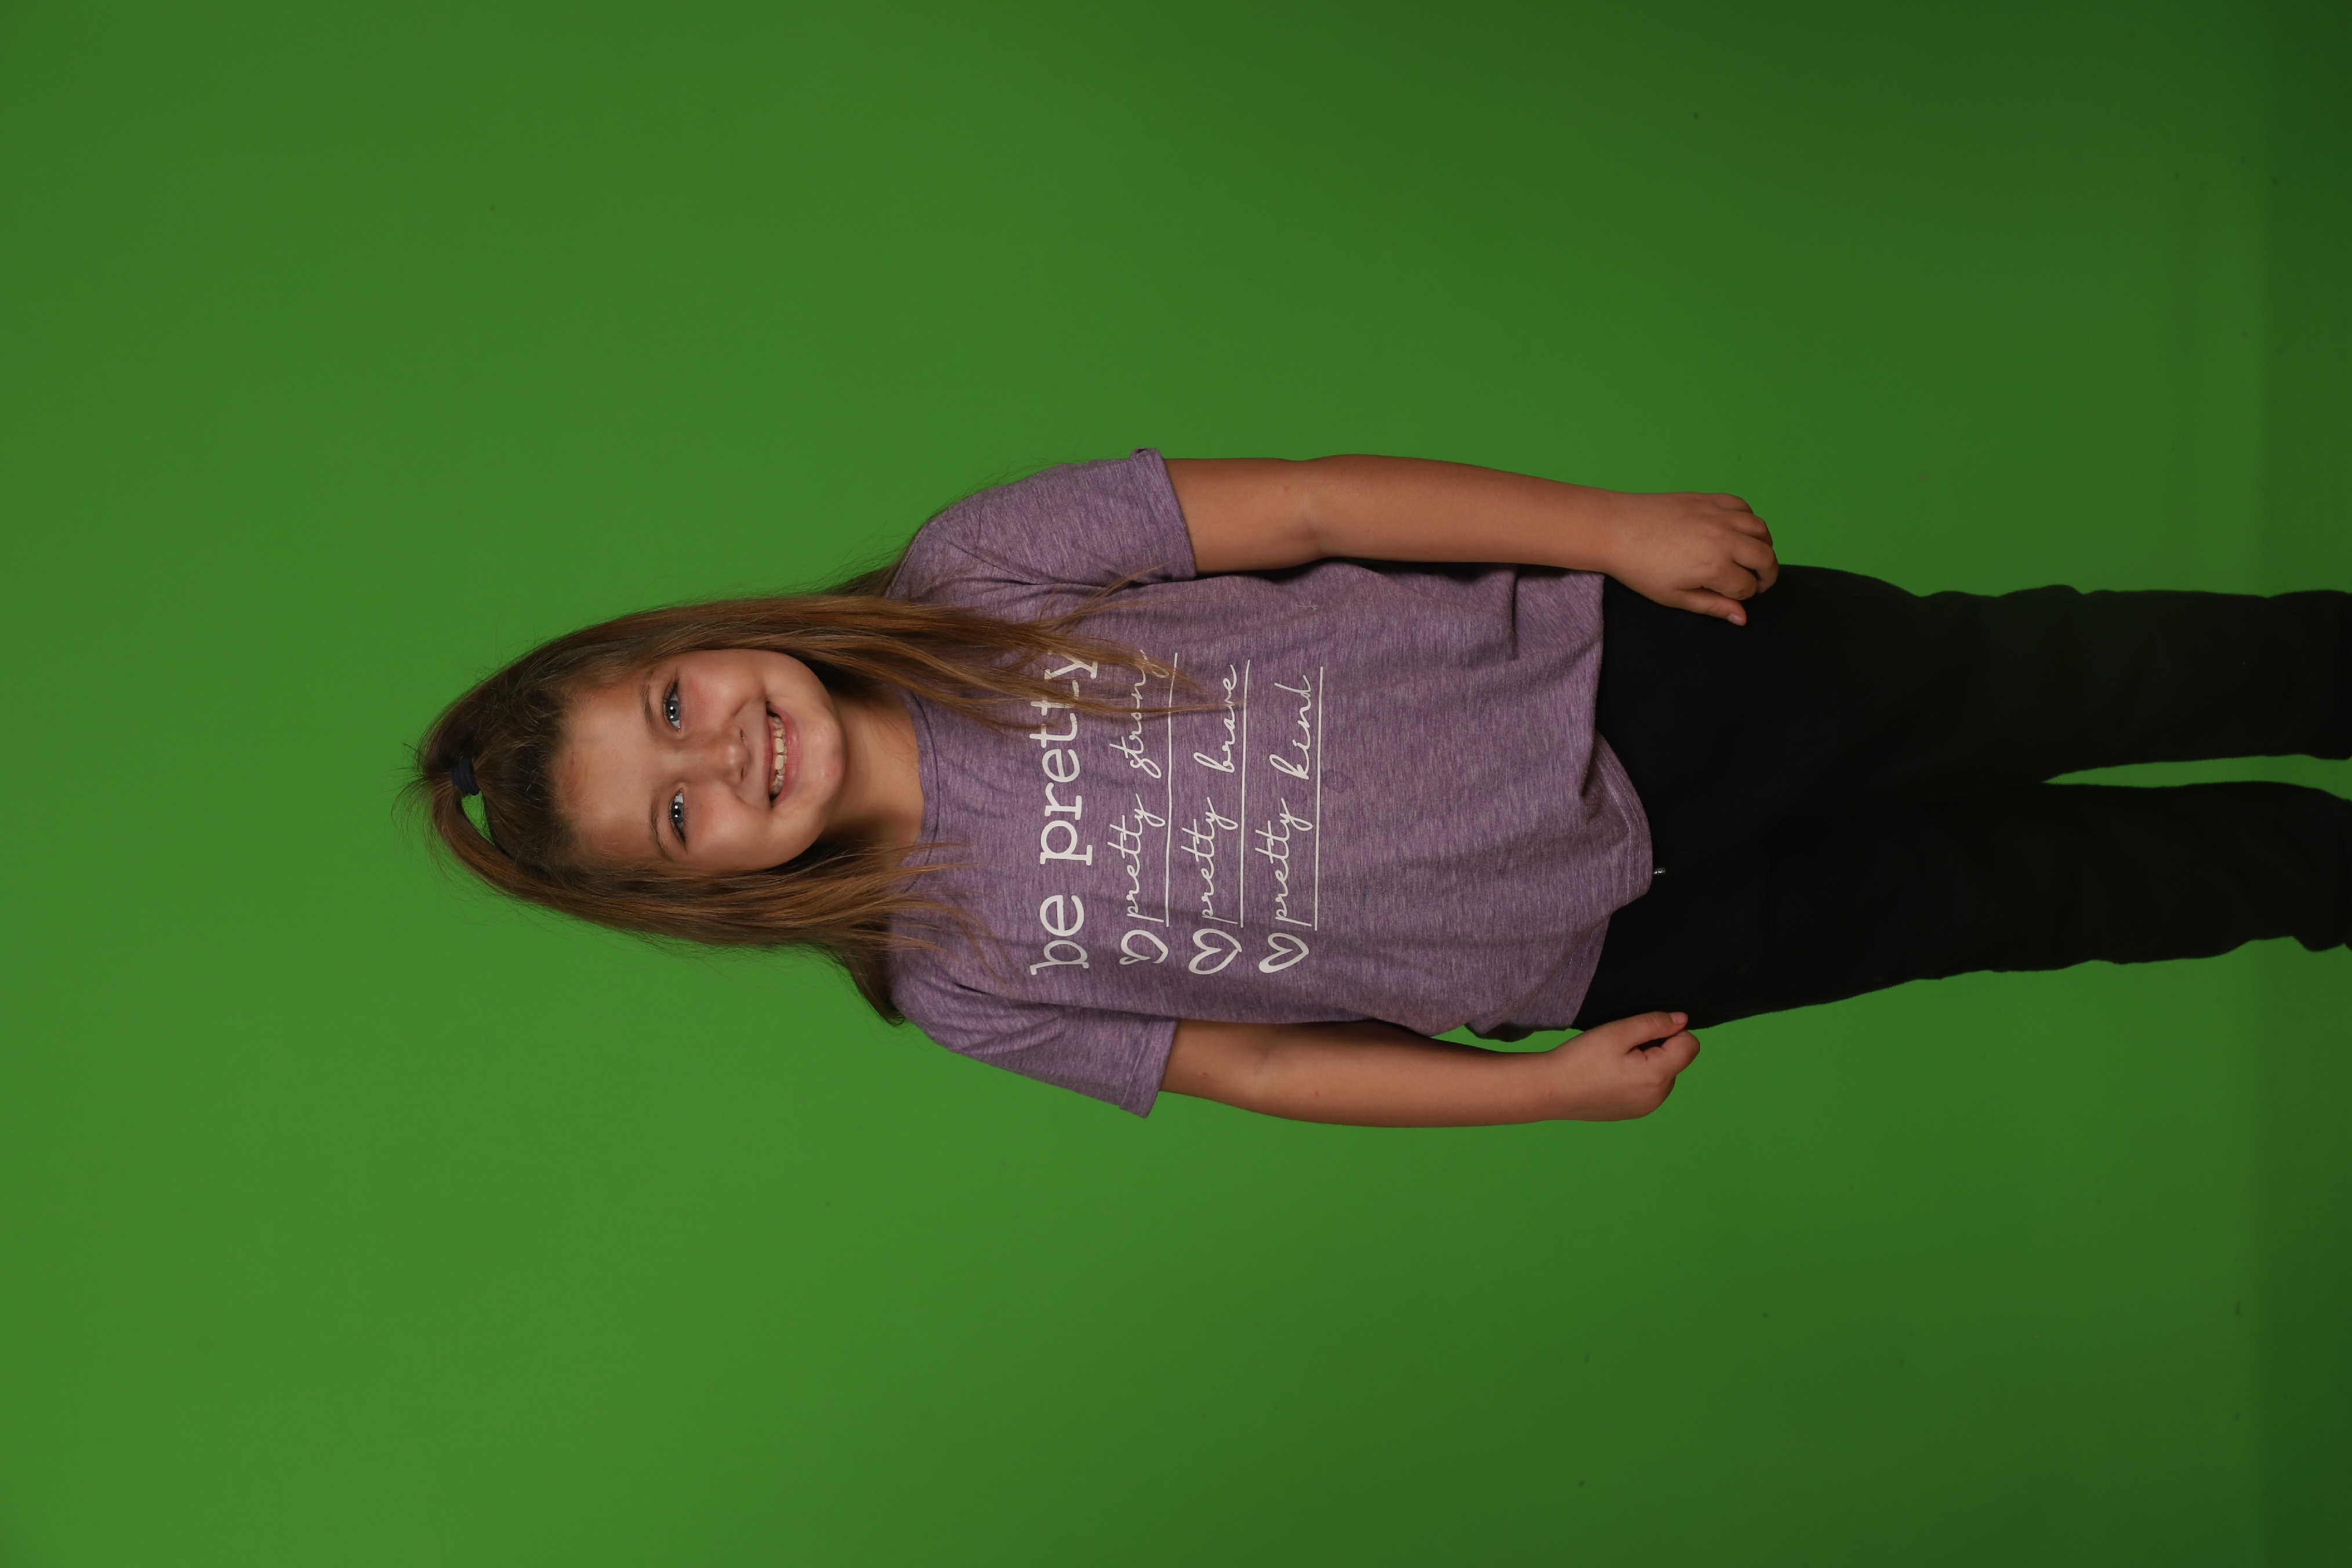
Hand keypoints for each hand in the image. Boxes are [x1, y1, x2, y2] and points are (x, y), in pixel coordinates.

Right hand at [1544, 1011, 1702, 1119]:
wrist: (1551, 1089)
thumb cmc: (1582, 1058)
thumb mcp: (1618, 1032)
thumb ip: (1654, 1023)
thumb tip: (1682, 1020)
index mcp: (1658, 1076)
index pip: (1690, 1045)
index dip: (1671, 1030)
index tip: (1641, 1031)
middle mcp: (1658, 1097)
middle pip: (1677, 1059)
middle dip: (1657, 1047)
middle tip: (1621, 1046)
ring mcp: (1646, 1108)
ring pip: (1663, 1073)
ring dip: (1648, 1062)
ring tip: (1614, 1061)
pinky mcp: (1634, 1112)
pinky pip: (1649, 1088)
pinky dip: (1637, 1077)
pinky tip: (1611, 1075)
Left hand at [1601, 492, 1778, 624]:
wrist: (1616, 529)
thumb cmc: (1639, 567)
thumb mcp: (1674, 597)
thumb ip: (1712, 606)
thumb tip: (1741, 617)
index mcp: (1714, 567)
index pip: (1747, 586)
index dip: (1744, 596)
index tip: (1733, 596)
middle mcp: (1723, 539)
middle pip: (1765, 557)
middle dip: (1767, 574)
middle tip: (1759, 582)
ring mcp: (1718, 515)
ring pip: (1761, 529)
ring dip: (1763, 545)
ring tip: (1751, 557)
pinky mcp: (1709, 499)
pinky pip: (1743, 506)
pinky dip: (1748, 519)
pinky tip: (1737, 531)